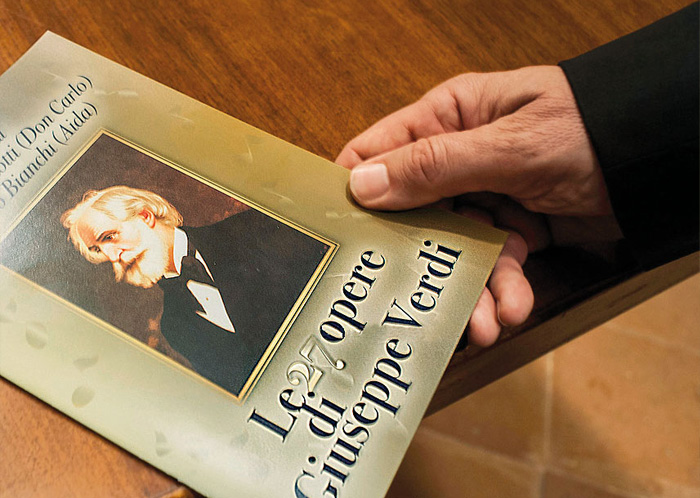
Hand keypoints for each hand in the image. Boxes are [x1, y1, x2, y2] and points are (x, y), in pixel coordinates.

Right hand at [336, 66, 616, 346]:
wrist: (661, 159)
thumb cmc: (587, 130)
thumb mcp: (509, 148)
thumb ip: (434, 168)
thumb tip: (360, 186)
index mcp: (447, 119)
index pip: (378, 154)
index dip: (354, 194)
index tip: (339, 241)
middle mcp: (458, 157)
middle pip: (415, 214)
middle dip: (419, 261)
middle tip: (414, 303)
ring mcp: (487, 195)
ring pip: (455, 247)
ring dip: (469, 288)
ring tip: (484, 325)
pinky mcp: (515, 227)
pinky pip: (495, 262)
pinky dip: (504, 287)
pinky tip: (514, 308)